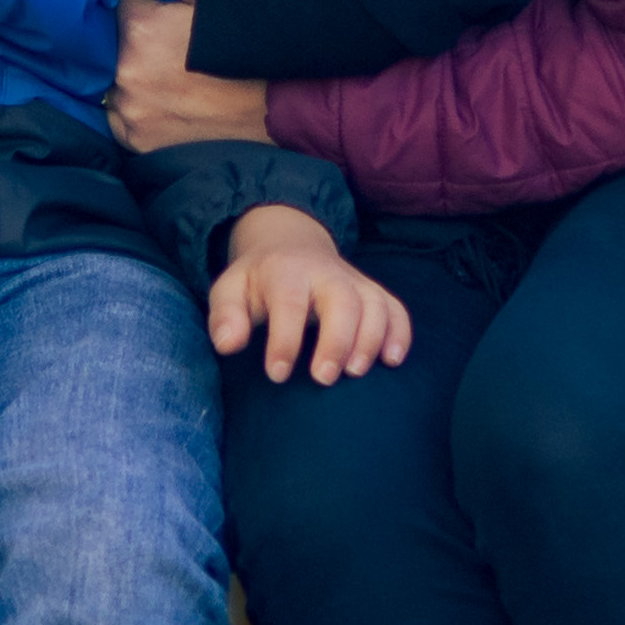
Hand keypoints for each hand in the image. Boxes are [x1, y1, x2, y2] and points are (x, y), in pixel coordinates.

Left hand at [107, 0, 273, 155]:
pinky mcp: (134, 139)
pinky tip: (159, 99)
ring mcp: (128, 110)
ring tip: (163, 73)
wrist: (272, 109)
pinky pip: (118, 116)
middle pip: (111, 44)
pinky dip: (132, 107)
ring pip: (110, 81)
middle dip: (130, 39)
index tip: (154, 7)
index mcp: (140, 30)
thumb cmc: (244, 48)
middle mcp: (125, 72)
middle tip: (164, 43)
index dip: (136, 2)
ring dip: (128, 74)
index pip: (118, 2)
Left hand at [204, 202, 409, 383]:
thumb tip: (229, 345)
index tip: (277, 374)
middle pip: (341, 299)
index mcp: (286, 271)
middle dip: (336, 340)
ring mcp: (354, 281)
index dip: (285, 339)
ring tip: (356, 373)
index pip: (289, 302)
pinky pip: (395, 308)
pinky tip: (393, 360)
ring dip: (370, 339)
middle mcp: (326, 272)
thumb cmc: (258, 281)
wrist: (291, 245)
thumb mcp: (229, 289)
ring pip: (374, 304)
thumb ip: (225, 315)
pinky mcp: (373, 292)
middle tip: (323, 378)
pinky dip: (400, 332)